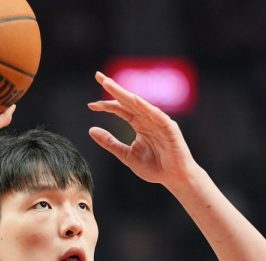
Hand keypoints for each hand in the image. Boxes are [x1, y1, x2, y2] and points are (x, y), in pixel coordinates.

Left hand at [87, 72, 198, 186]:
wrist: (175, 178)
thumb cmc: (155, 167)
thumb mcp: (126, 155)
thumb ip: (110, 142)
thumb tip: (91, 129)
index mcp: (138, 124)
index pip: (120, 109)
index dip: (105, 105)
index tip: (90, 105)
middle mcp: (148, 119)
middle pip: (128, 100)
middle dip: (114, 88)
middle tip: (99, 76)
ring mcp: (159, 121)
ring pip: (140, 104)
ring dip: (125, 94)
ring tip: (111, 85)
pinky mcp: (169, 128)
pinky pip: (157, 115)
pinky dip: (146, 107)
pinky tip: (134, 100)